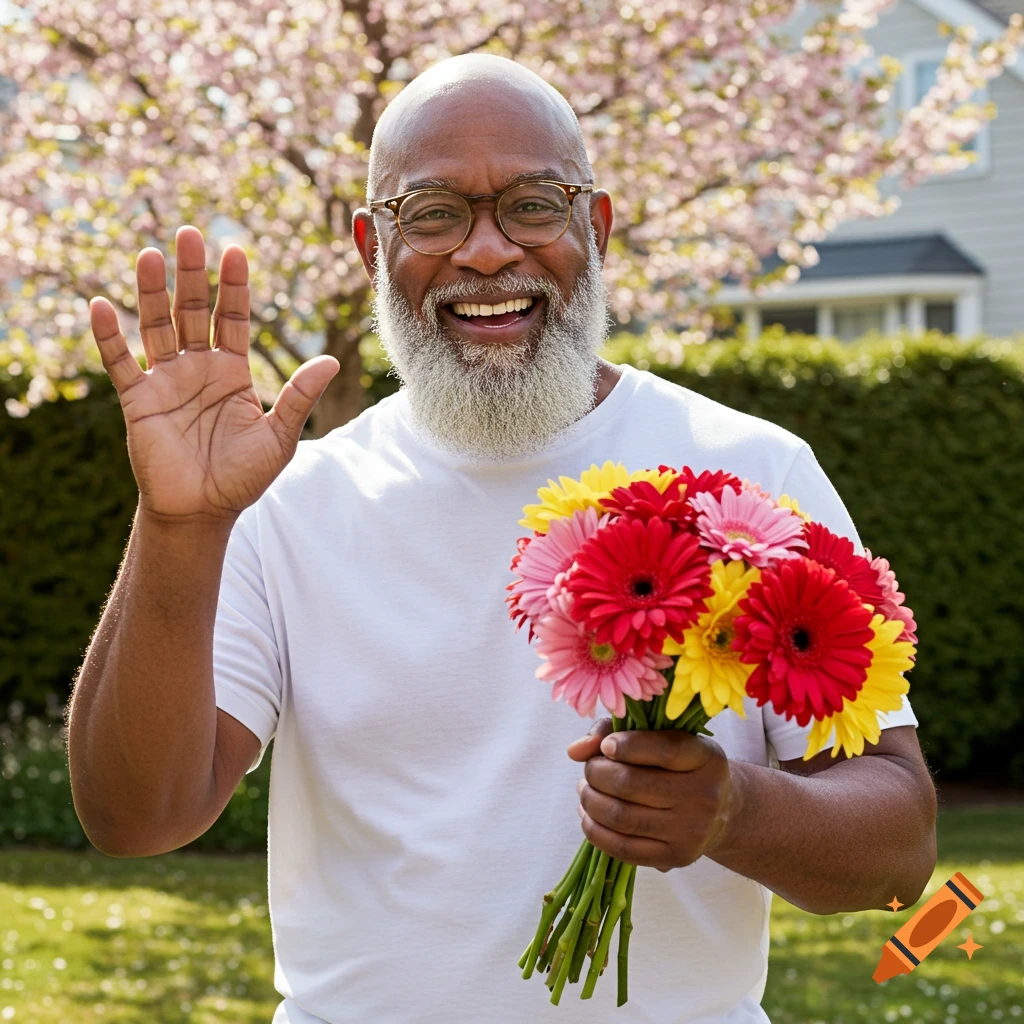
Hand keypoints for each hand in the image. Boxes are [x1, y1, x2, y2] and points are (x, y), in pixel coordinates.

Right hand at [89, 225, 338, 524]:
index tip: (236, 251)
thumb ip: (298, 398)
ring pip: (156, 327)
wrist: (203, 512)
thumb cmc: (243, 477)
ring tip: (151, 255)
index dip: (234, 287)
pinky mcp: (138, 401)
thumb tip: (331, 362)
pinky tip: (103, 306)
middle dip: (192, 275)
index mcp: (232, 371)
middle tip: (190, 235)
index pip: (232, 318)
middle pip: (192, 311)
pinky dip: (110, 337)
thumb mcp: (279, 437)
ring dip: (152, 293)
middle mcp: (198, 368)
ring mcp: (166, 381)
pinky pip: (120, 363)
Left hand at [567, 718, 732, 871]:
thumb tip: (574, 750)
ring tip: (586, 789)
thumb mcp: (661, 737)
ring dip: (590, 800)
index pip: (665, 750)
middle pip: (631, 784)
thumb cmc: (678, 764)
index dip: (628, 746)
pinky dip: (594, 830)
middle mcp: (704, 796)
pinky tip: (588, 814)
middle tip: (590, 768)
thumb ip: (615, 731)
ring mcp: (691, 831)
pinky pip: (622, 848)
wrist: (720, 811)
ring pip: (621, 817)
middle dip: (597, 772)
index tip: (606, 746)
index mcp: (705, 758)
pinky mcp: (676, 858)